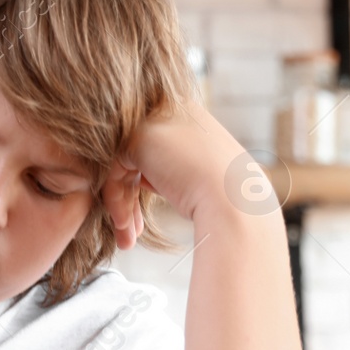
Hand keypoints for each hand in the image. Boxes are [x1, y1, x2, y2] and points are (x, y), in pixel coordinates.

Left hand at [98, 98, 252, 248]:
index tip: (142, 222)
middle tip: (130, 233)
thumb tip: (143, 178)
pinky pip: (114, 170)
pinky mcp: (139, 136)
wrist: (235, 201)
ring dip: (122, 205)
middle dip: (129, 198)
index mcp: (189, 117)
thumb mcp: (198, 176)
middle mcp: (172, 110)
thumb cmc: (225, 199)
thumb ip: (171, 169)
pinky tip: (125, 226)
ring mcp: (155, 120)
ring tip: (127, 240)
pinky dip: (116, 200)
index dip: (144, 186)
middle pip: (135, 157)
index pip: (153, 150)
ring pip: (121, 166)